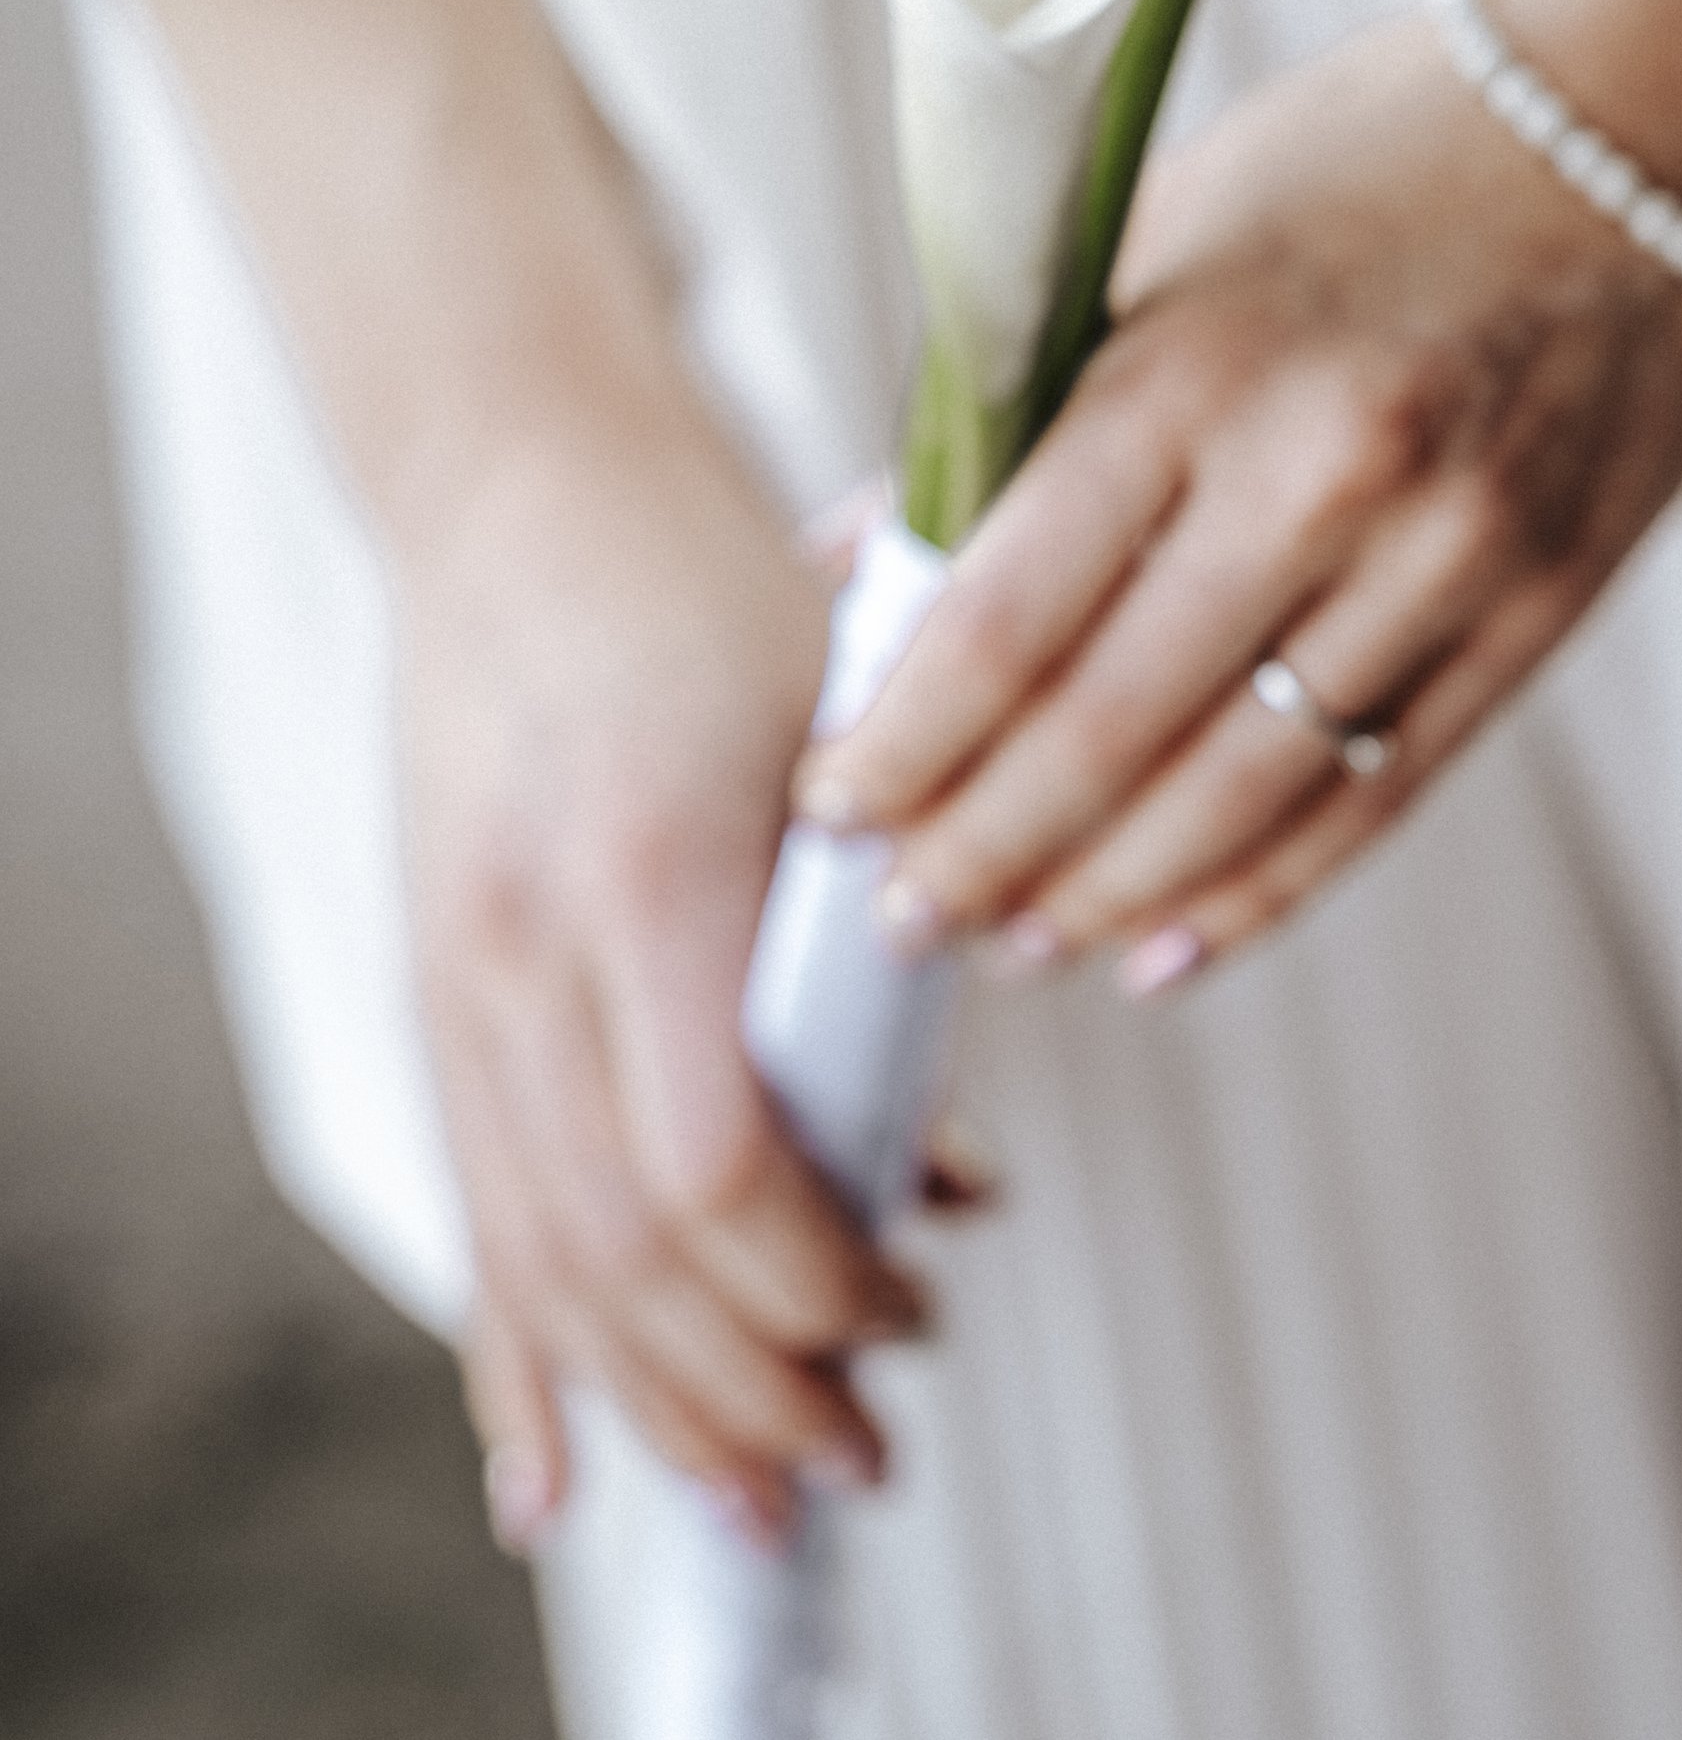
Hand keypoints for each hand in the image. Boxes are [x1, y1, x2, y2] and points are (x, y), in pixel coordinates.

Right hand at [406, 392, 931, 1553]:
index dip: (815, 1276)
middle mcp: (523, 949)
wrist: (523, 492)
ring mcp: (457, 982)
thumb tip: (940, 1158)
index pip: (708, 1163)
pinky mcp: (434, 997)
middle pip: (620, 1255)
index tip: (915, 1306)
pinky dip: (518, 1361)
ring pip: (540, 1264)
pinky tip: (552, 1482)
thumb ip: (883, 931)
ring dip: (658, 1404)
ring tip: (771, 1496)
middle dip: (754, 1386)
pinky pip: (472, 1216)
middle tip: (871, 1455)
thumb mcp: (840, 724)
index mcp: (646, 872)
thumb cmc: (710, 586)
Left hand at [795, 14, 1681, 989]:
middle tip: (892, 915)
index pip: (1006, 615)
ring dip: (1105, 895)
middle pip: (1106, 734)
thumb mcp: (1164, 228)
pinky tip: (1170, 941)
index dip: (901, 742)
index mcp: (1196, 363)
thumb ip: (1014, 402)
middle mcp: (1320, 475)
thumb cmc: (1380, 149)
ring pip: (1239, 798)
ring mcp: (1445, 559)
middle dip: (977, 852)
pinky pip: (1375, 797)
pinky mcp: (1537, 614)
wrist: (1653, 117)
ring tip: (1014, 938)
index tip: (826, 804)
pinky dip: (1262, 889)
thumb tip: (858, 550)